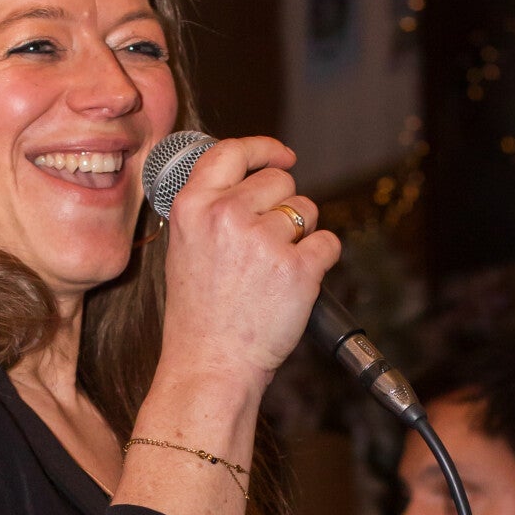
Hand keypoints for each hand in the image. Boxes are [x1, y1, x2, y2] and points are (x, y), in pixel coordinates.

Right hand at [156, 136, 341, 395]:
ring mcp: (263, 240)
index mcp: (193, 207)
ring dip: (302, 235)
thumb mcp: (185, 248)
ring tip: (275, 271)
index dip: (264, 149)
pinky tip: (296, 285)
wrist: (210, 365)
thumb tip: (252, 178)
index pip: (233, 152)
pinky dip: (321, 261)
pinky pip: (329, 243)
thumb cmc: (199, 315)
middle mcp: (227, 215)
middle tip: (268, 247)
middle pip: (280, 181)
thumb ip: (212, 208)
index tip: (283, 156)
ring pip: (307, 210)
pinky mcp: (298, 267)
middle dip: (284, 207)